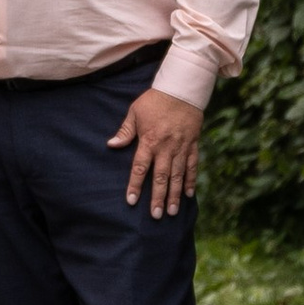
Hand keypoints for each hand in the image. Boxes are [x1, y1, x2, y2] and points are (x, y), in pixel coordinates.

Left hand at [109, 87, 199, 217]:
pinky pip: (192, 165)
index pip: (140, 167)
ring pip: (177, 175)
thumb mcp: (135, 112)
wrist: (182, 89)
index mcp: (149, 140)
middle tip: (156, 215)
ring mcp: (181, 147)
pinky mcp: (193, 144)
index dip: (135, 185)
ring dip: (174, 194)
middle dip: (157, 197)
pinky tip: (189, 194)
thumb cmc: (155, 100)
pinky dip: (191, 180)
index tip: (131, 200)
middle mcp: (166, 147)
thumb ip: (125, 131)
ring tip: (172, 212)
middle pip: (161, 177)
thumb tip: (111, 145)